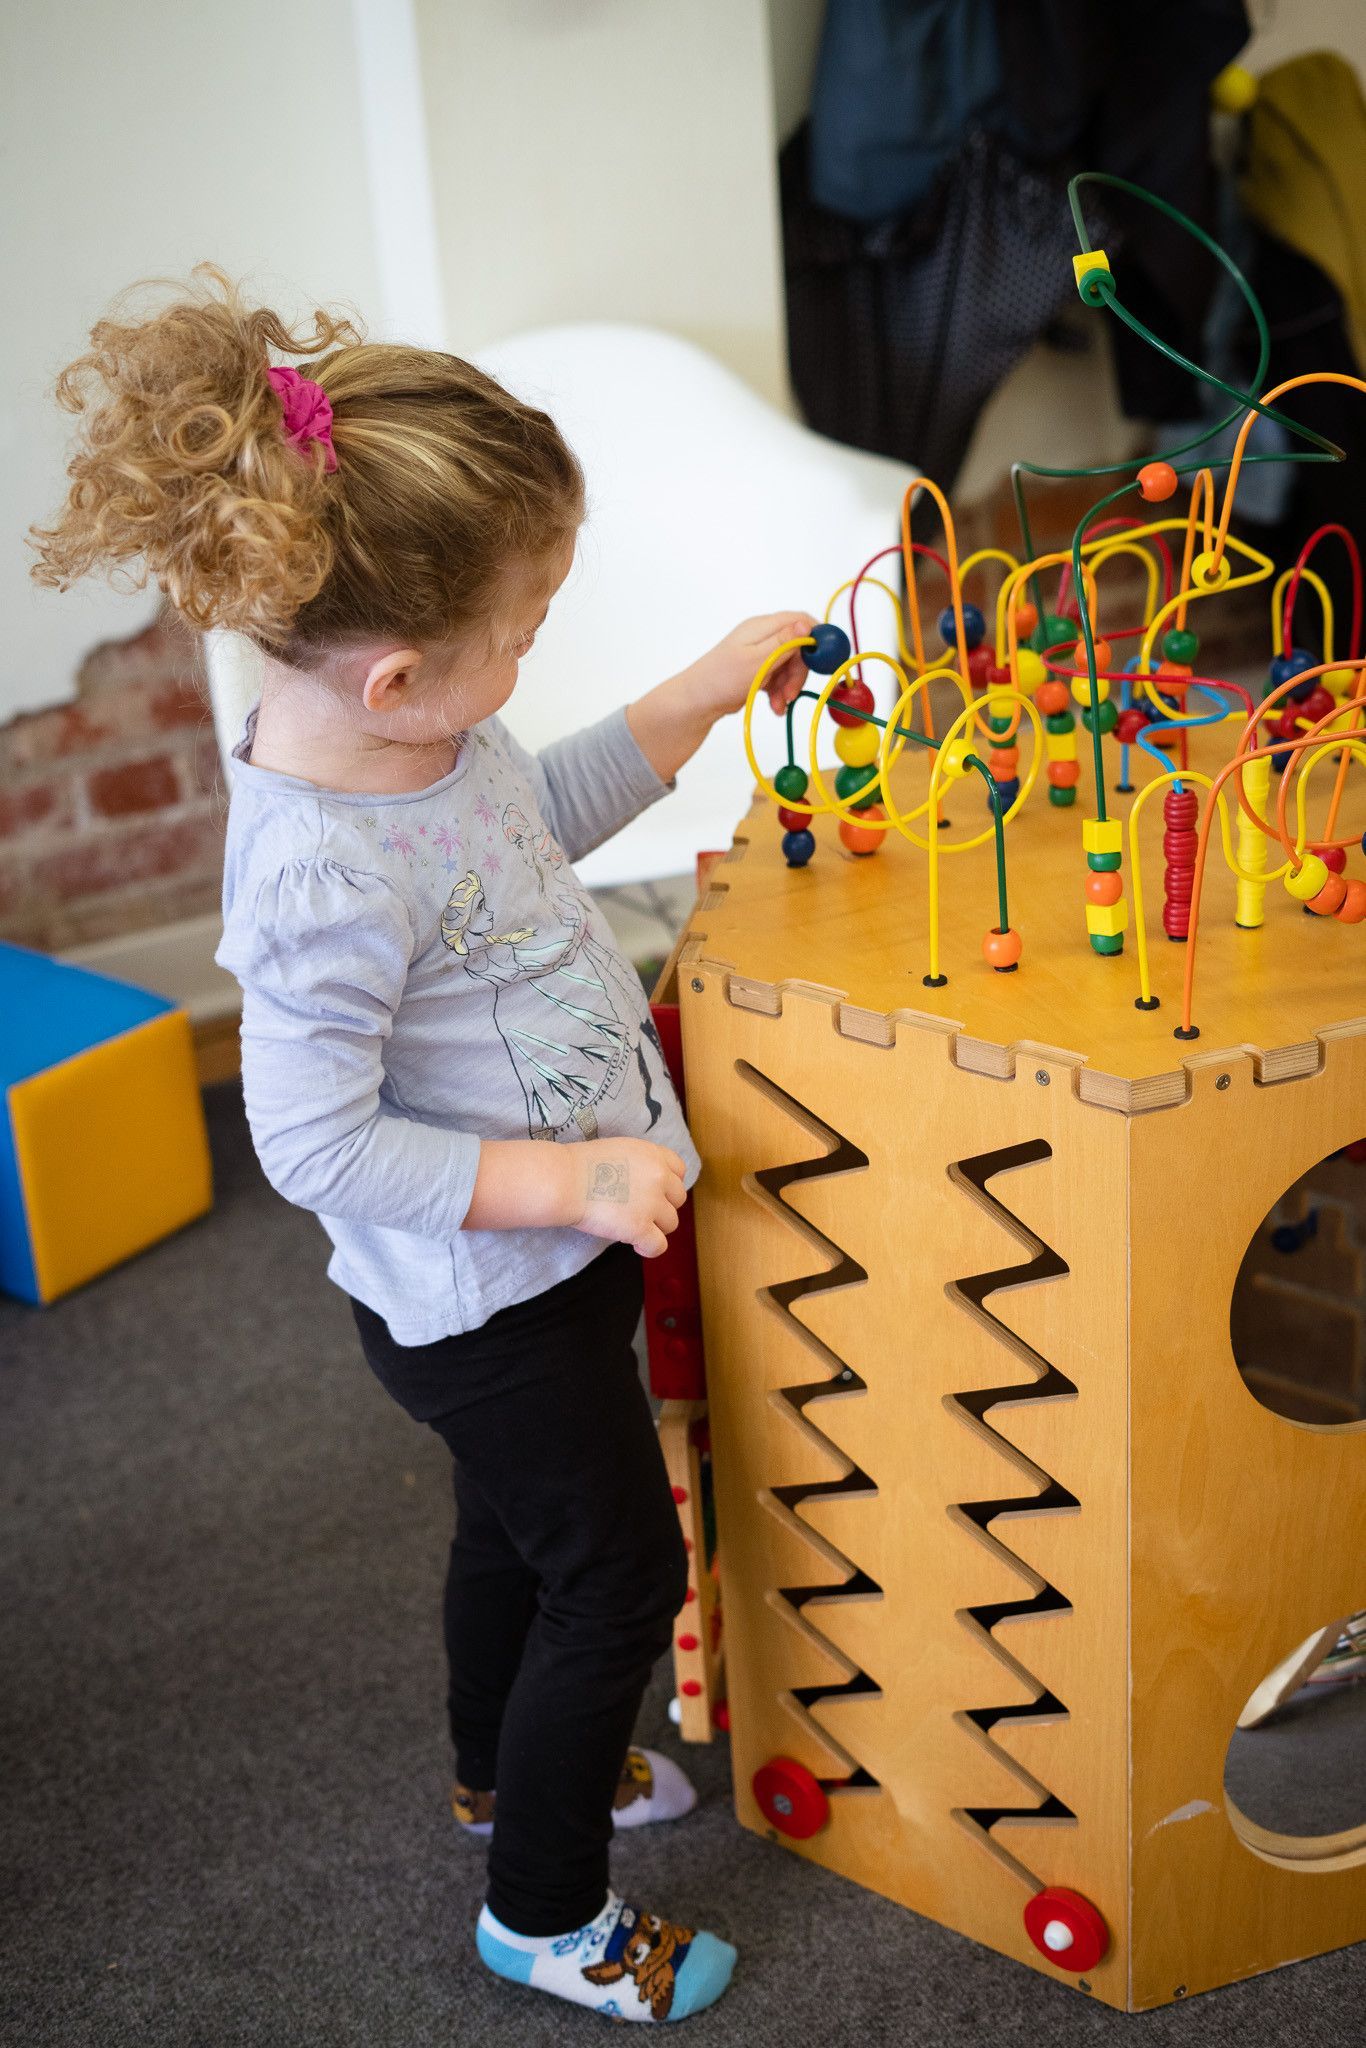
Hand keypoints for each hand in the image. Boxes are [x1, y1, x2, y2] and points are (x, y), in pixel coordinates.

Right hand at [571, 1138, 687, 1258]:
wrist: (565, 1181)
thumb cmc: (580, 1164)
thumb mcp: (619, 1150)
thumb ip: (640, 1164)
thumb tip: (644, 1183)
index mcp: (653, 1155)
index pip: (679, 1171)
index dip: (668, 1184)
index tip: (655, 1192)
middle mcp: (659, 1177)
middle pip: (678, 1199)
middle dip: (662, 1206)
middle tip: (640, 1210)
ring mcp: (652, 1204)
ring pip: (671, 1223)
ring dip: (655, 1227)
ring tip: (633, 1226)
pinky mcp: (640, 1227)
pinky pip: (659, 1246)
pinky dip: (648, 1248)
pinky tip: (635, 1244)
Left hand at [626, 611, 815, 783]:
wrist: (696, 702)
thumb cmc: (722, 679)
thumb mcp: (758, 660)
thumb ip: (783, 643)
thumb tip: (806, 625)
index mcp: (762, 627)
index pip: (799, 621)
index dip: (816, 638)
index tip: (825, 659)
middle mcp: (762, 636)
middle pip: (797, 647)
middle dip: (799, 672)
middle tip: (792, 693)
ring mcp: (759, 653)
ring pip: (789, 665)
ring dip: (789, 686)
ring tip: (779, 705)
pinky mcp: (757, 670)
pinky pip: (778, 677)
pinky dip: (780, 692)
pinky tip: (775, 707)